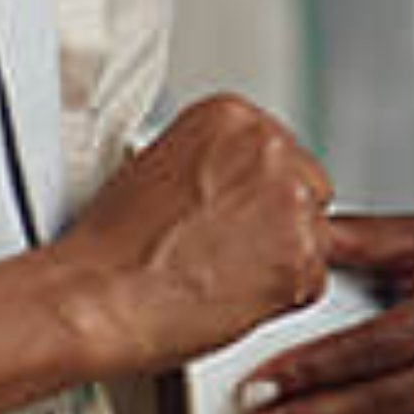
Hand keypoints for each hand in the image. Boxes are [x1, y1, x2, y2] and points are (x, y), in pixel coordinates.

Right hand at [53, 95, 333, 377]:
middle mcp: (268, 147)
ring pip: (318, 236)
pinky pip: (315, 281)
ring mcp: (290, 201)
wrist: (95, 297)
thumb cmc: (112, 246)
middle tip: (227, 250)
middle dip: (279, 222)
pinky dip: (283, 297)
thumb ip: (221, 165)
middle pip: (309, 188)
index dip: (255, 195)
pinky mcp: (302, 257)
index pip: (281, 153)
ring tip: (220, 274)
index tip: (229, 214)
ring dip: (283, 259)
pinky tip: (232, 296)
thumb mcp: (163, 168)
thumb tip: (245, 188)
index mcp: (232, 116)